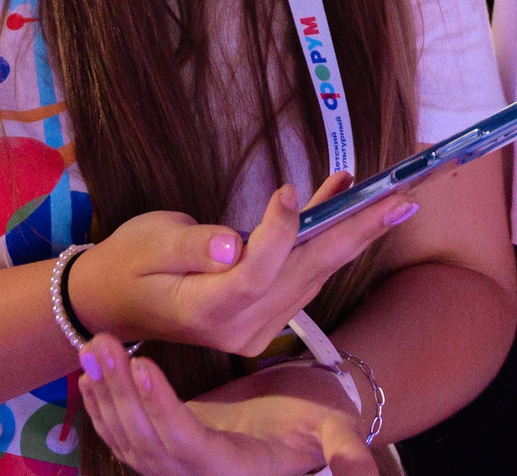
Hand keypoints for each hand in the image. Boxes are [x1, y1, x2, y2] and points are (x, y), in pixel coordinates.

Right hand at [67, 172, 416, 355]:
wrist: (116, 300)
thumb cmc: (129, 261)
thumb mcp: (148, 241)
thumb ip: (191, 245)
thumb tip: (233, 242)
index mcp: (206, 311)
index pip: (256, 273)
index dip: (278, 233)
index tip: (288, 189)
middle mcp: (240, 327)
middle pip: (304, 274)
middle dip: (355, 232)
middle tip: (400, 199)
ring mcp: (256, 328)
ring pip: (313, 273)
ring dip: (352, 232)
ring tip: (390, 197)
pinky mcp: (265, 317)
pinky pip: (305, 275)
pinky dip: (328, 239)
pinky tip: (346, 202)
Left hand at [78, 342, 372, 475]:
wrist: (298, 426)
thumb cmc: (319, 422)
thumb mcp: (335, 431)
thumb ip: (346, 453)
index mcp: (234, 470)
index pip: (188, 445)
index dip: (162, 410)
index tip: (144, 365)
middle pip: (146, 442)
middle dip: (121, 393)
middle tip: (103, 344)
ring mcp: (175, 466)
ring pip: (127, 437)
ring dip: (106, 393)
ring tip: (93, 345)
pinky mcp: (163, 448)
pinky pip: (124, 432)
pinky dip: (103, 404)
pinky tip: (90, 369)